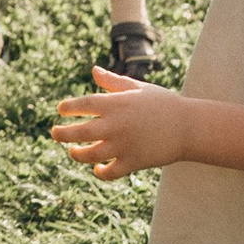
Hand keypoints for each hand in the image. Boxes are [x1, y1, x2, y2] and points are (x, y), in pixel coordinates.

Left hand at [51, 68, 189, 181]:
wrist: (189, 127)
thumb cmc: (163, 104)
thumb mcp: (138, 88)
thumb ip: (113, 82)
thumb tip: (94, 70)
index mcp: (117, 104)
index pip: (83, 105)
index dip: (68, 107)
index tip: (62, 109)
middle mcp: (116, 125)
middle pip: (80, 132)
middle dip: (62, 133)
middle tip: (54, 133)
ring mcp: (124, 145)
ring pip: (90, 154)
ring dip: (77, 154)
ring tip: (73, 151)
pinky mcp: (133, 162)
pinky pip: (109, 172)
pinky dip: (100, 171)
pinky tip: (97, 167)